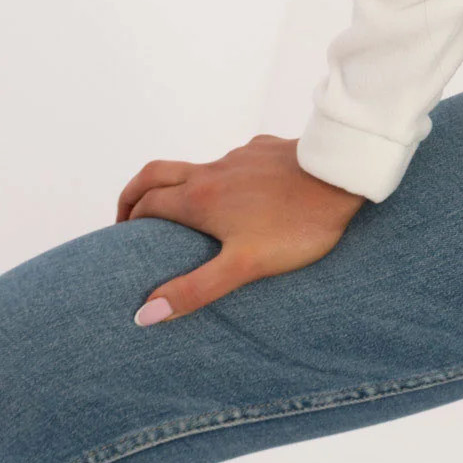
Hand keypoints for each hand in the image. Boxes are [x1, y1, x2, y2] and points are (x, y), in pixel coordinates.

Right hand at [115, 133, 366, 321]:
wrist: (343, 175)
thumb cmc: (296, 225)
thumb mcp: (244, 266)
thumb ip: (195, 288)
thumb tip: (143, 313)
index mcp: (199, 198)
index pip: (145, 204)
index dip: (127, 221)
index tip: (120, 241)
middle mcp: (212, 171)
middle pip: (156, 174)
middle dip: (135, 194)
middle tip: (128, 218)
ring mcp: (239, 156)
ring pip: (196, 168)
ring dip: (179, 188)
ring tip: (188, 216)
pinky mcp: (265, 149)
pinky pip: (233, 162)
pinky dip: (221, 178)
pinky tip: (242, 197)